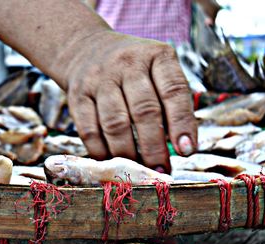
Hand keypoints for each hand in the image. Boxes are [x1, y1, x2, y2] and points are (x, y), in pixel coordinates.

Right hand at [56, 31, 196, 172]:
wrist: (85, 50)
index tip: (187, 151)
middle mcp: (127, 63)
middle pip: (144, 111)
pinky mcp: (77, 95)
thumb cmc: (131, 69)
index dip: (182, 123)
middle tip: (160, 172)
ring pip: (115, 124)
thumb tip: (178, 147)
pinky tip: (112, 163)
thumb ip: (169, 102)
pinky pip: (89, 130)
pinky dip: (101, 152)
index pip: (174, 90)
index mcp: (156, 56)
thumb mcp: (156, 70)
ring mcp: (98, 78)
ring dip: (128, 154)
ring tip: (137, 171)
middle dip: (154, 148)